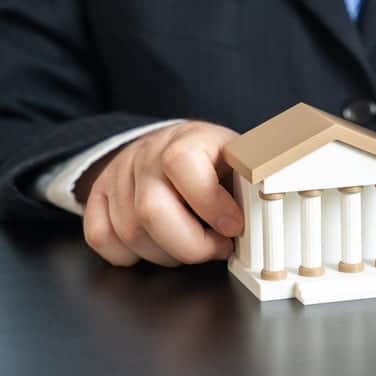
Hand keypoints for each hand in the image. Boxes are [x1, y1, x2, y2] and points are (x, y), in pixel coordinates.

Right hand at [82, 121, 242, 266]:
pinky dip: (128, 255)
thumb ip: (248, 183)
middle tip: (216, 248)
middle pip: (150, 210)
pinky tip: (156, 246)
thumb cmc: (211, 158)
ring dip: (166, 254)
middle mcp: (147, 154)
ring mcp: (118, 175)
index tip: (234, 227)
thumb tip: (258, 217)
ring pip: (129, 232)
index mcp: (187, 140)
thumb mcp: (237, 159)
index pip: (182, 165)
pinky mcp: (98, 194)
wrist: (172, 144)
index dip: (210, 204)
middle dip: (190, 245)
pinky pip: (100, 237)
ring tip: (192, 245)